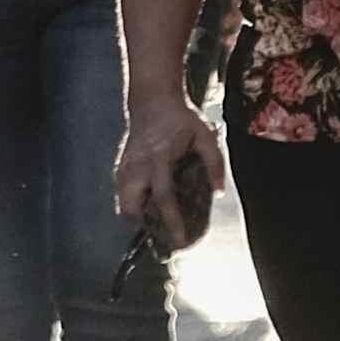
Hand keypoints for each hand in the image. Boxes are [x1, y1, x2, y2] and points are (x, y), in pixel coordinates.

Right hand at [110, 100, 221, 251]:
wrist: (152, 100)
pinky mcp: (120, 167)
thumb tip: (219, 192)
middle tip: (161, 235)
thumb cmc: (181, 118)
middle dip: (144, 226)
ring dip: (137, 217)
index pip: (164, 197)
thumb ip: (215, 162)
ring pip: (122, 204)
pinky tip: (148, 206)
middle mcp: (138, 165)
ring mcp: (125, 166)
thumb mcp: (205, 134)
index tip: (179, 240)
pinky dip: (132, 205)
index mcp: (160, 158)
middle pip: (131, 207)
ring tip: (155, 222)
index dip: (172, 221)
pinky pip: (121, 195)